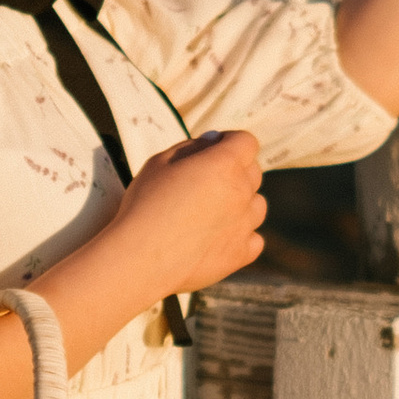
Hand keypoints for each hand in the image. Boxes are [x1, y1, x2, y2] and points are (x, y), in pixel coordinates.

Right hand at [109, 130, 266, 300]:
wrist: (141, 256)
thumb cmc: (145, 205)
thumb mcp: (160, 162)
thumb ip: (191, 148)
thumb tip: (212, 143)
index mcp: (224, 164)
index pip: (246, 142)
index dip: (230, 142)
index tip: (215, 149)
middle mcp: (242, 192)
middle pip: (254, 172)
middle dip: (235, 170)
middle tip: (207, 181)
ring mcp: (245, 225)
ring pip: (257, 205)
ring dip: (242, 203)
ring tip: (213, 212)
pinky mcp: (241, 254)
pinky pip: (254, 239)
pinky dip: (242, 236)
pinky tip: (219, 238)